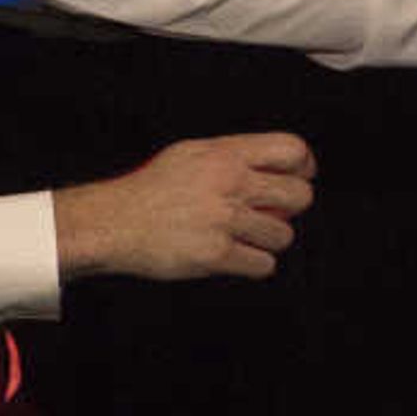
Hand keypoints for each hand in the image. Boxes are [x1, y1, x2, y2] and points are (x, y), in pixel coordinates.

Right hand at [49, 133, 315, 282]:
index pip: (292, 150)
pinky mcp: (216, 254)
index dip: (303, 167)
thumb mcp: (191, 154)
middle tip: (272, 213)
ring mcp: (223, 220)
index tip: (298, 178)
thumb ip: (233, 156)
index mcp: (224, 154)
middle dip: (291, 208)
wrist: (113, 222)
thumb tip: (276, 167)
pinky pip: (263, 265)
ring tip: (244, 237)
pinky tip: (235, 255)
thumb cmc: (148, 191)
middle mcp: (228, 183)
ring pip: (283, 235)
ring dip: (268, 240)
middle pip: (299, 195)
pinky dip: (253, 264)